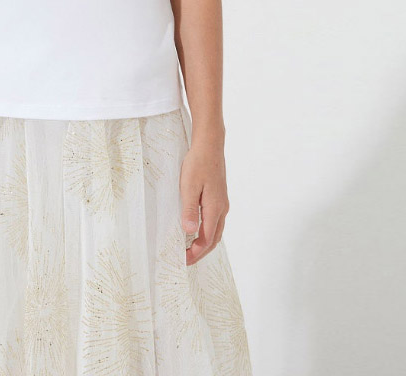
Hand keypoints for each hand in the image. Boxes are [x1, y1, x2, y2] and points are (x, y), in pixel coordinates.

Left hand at [179, 136, 228, 265]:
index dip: (196, 253)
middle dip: (201, 252)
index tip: (183, 259)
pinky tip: (196, 229)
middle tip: (185, 259)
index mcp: (215, 209)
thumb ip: (189, 210)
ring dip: (204, 242)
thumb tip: (189, 232)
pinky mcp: (219, 197)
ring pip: (216, 231)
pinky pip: (215, 221)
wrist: (210, 146)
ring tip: (189, 248)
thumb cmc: (198, 164)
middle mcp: (222, 209)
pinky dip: (207, 231)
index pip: (207, 240)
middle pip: (214, 239)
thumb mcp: (188, 187)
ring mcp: (222, 203)